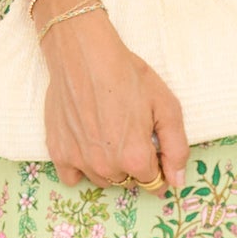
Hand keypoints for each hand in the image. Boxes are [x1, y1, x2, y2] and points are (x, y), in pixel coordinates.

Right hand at [42, 13, 186, 190]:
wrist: (84, 55)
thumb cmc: (128, 75)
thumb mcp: (166, 106)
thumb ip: (176, 148)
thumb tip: (177, 182)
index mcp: (135, 158)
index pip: (154, 182)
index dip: (157, 166)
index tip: (152, 148)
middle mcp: (106, 166)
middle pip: (128, 181)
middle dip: (133, 165)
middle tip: (129, 133)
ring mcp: (80, 161)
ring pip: (102, 180)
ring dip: (109, 166)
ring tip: (108, 134)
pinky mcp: (58, 153)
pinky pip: (72, 178)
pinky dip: (80, 167)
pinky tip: (86, 144)